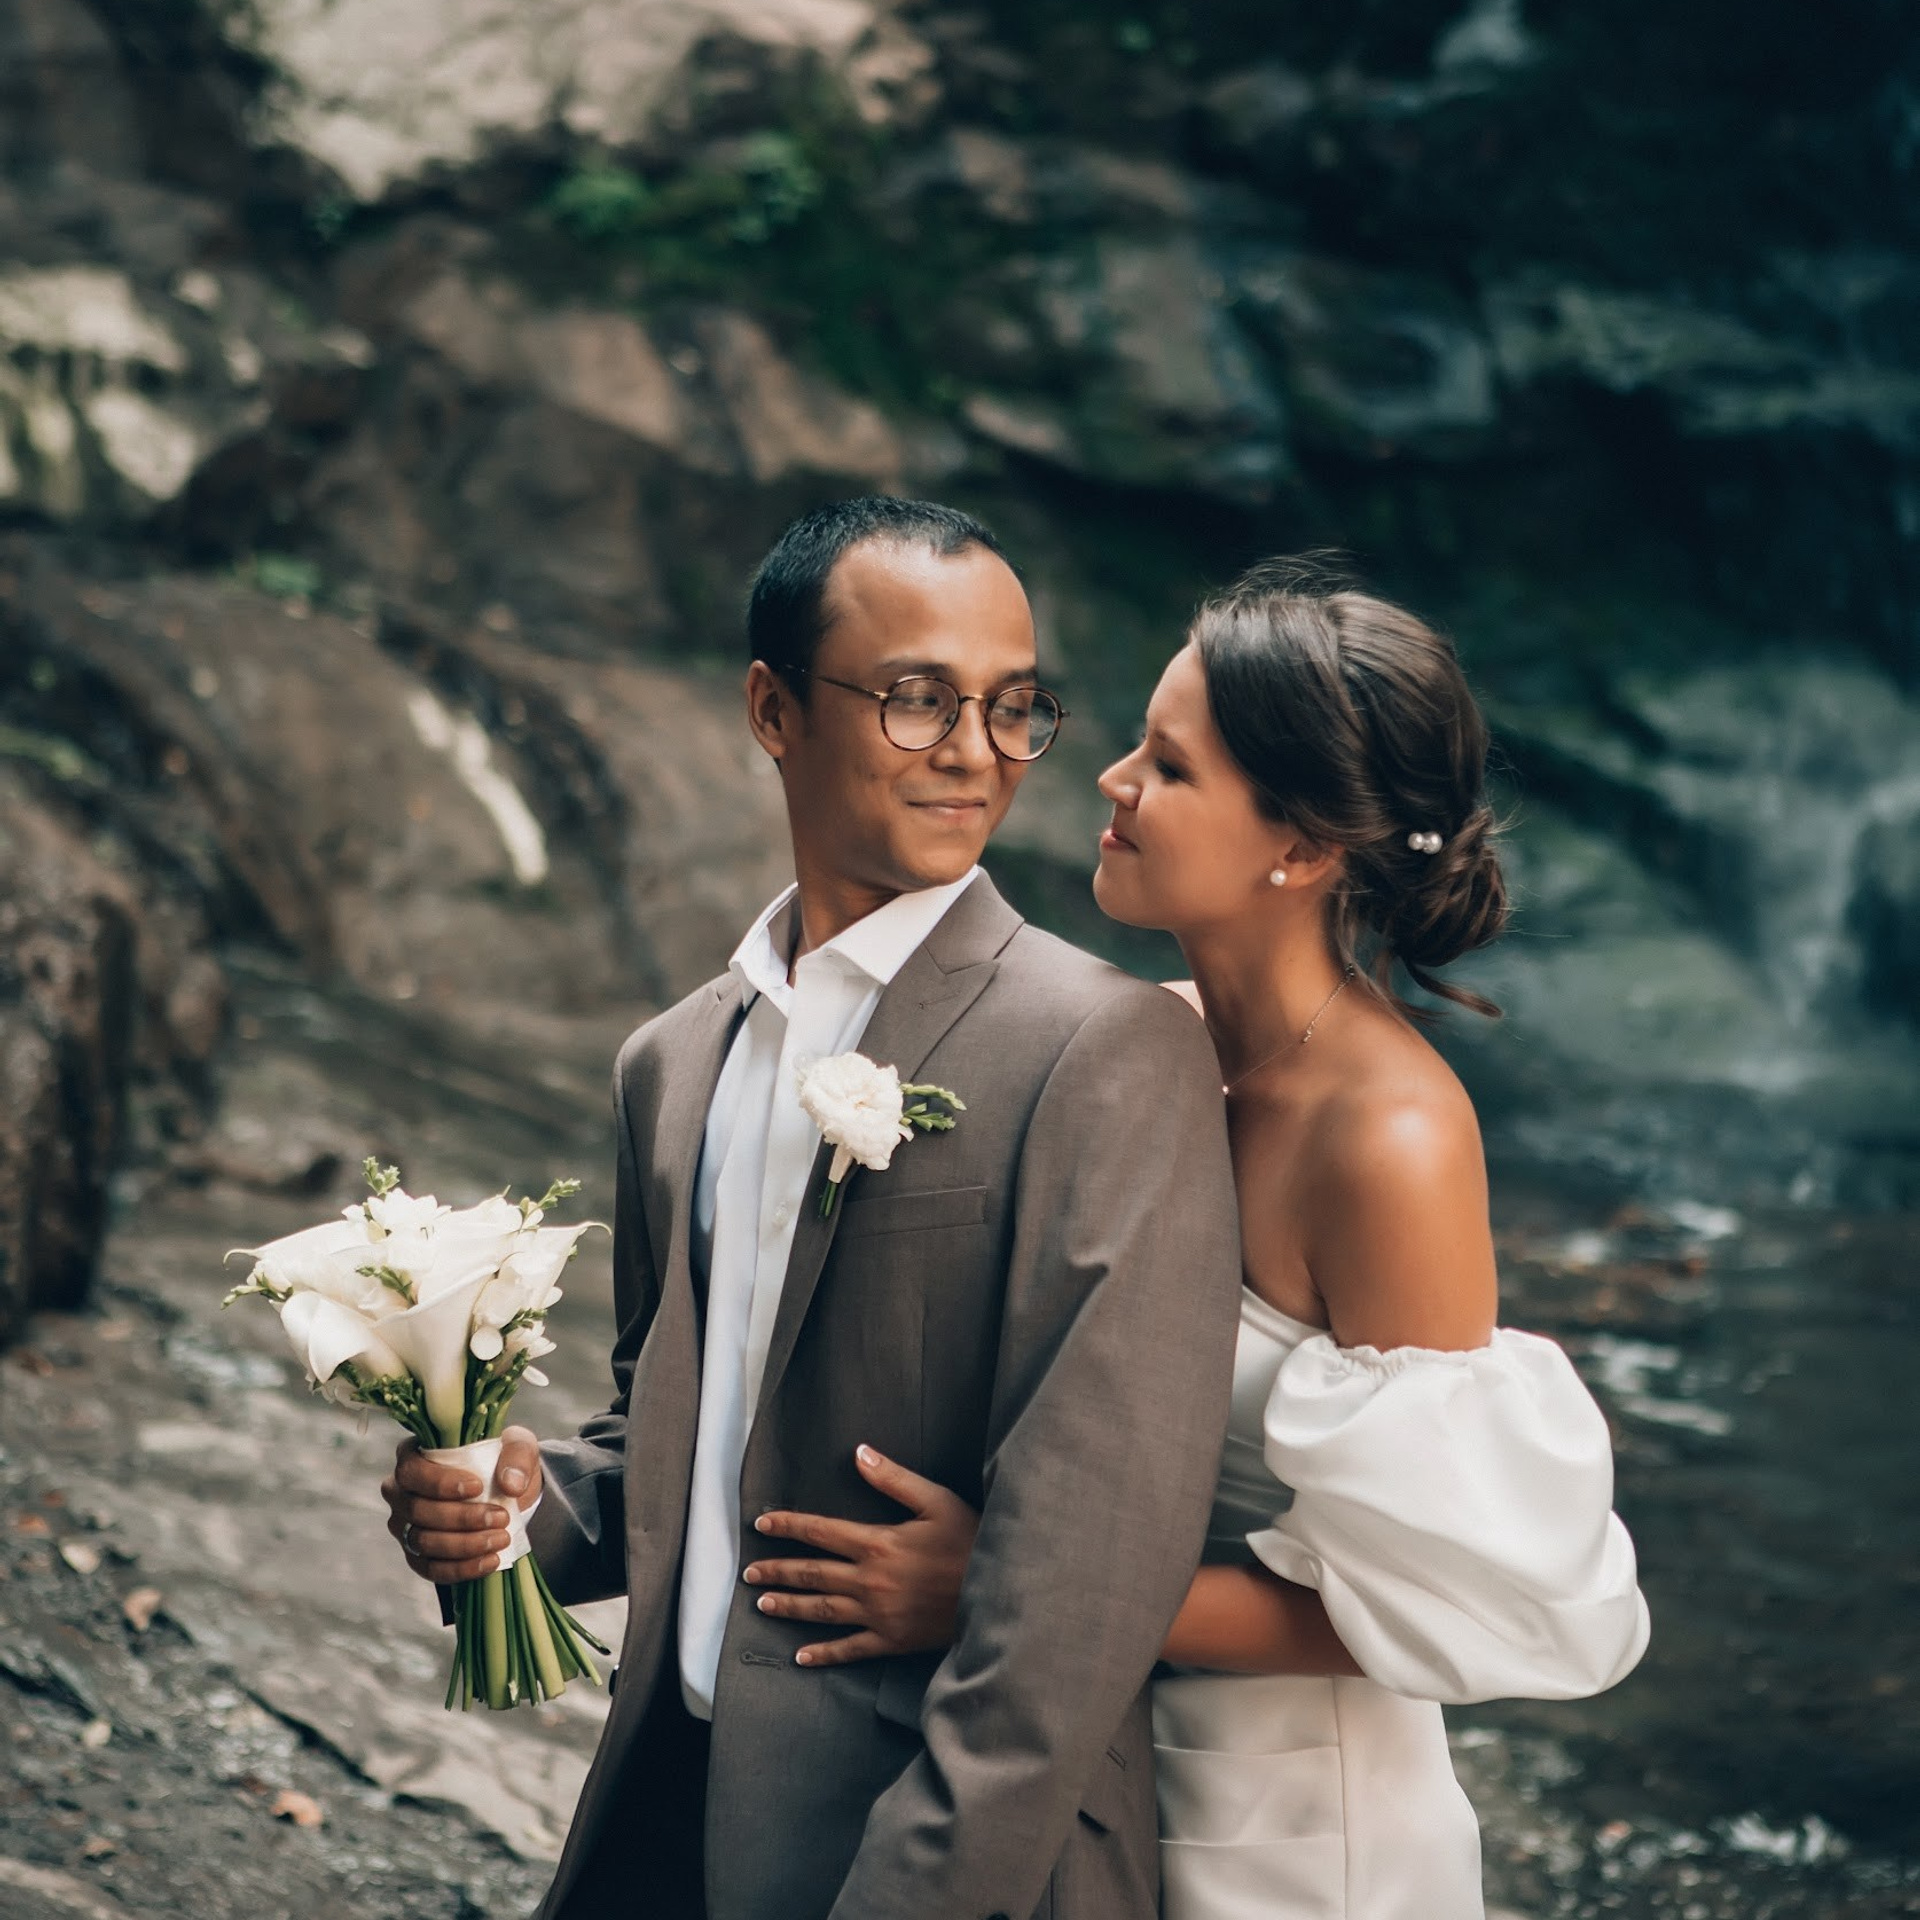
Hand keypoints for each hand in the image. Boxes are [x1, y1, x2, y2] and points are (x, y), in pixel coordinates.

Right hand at [381, 1424, 542, 1584]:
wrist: (507, 1492)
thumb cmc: (502, 1461)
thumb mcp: (518, 1446)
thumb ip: (517, 1455)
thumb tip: (510, 1484)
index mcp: (414, 1455)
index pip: (412, 1471)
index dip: (440, 1483)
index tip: (477, 1487)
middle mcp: (400, 1492)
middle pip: (417, 1510)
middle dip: (461, 1518)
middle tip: (500, 1517)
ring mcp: (404, 1526)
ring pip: (423, 1542)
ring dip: (465, 1544)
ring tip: (501, 1538)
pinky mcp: (417, 1555)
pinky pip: (430, 1569)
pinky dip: (461, 1568)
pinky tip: (490, 1561)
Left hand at [743, 1444, 979, 1667]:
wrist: (998, 1596)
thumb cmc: (971, 1542)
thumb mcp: (937, 1501)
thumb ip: (894, 1479)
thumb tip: (859, 1453)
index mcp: (877, 1543)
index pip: (820, 1532)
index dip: (789, 1526)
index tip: (761, 1524)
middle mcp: (869, 1581)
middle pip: (813, 1573)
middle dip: (778, 1570)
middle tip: (749, 1572)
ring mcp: (878, 1615)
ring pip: (822, 1611)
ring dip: (790, 1606)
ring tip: (762, 1604)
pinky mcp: (892, 1641)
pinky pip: (850, 1650)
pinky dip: (823, 1655)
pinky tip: (802, 1658)